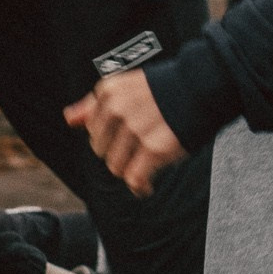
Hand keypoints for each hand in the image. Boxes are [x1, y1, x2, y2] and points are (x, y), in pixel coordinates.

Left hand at [67, 69, 188, 197]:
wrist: (204, 86)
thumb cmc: (167, 89)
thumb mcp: (126, 88)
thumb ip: (95, 105)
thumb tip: (69, 118)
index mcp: (108, 92)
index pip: (93, 129)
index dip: (110, 138)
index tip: (127, 139)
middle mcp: (117, 109)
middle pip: (101, 150)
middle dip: (118, 154)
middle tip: (140, 150)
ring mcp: (134, 129)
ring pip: (116, 167)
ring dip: (130, 171)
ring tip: (146, 166)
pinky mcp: (152, 149)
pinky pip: (134, 179)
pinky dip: (140, 187)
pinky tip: (147, 186)